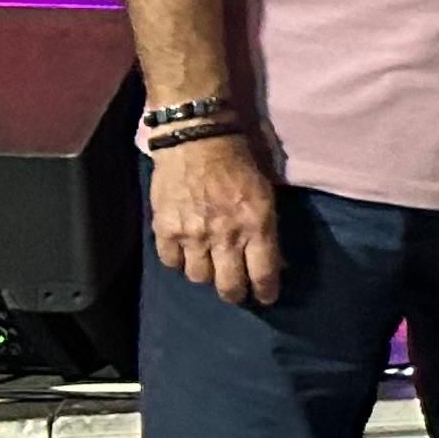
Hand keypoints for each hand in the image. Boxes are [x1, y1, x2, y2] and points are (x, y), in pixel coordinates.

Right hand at [151, 132, 286, 307]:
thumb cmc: (239, 163)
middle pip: (228, 286)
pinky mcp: (165, 229)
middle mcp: (224, 235)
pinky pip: (171, 262)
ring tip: (211, 266)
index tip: (266, 298)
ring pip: (198, 278)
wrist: (197, 139)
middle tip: (237, 291)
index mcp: (256, 225)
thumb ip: (267, 230)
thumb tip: (274, 262)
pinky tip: (186, 252)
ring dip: (207, 275)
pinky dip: (179, 261)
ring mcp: (192, 234)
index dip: (265, 292)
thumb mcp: (265, 195)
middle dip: (235, 294)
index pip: (263, 274)